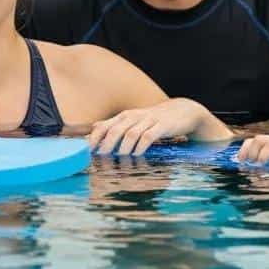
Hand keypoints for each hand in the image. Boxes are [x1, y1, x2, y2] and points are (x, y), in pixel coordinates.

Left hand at [88, 99, 231, 155]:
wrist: (182, 111)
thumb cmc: (153, 119)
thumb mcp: (132, 120)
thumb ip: (114, 125)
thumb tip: (93, 129)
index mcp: (124, 117)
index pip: (104, 126)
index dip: (94, 138)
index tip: (87, 151)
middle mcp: (134, 117)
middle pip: (115, 130)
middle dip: (106, 144)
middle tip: (101, 156)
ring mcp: (148, 121)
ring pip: (131, 133)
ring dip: (123, 147)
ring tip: (118, 157)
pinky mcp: (161, 126)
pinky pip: (148, 136)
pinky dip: (141, 146)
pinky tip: (137, 154)